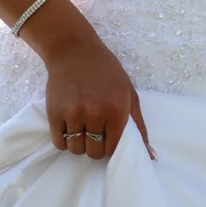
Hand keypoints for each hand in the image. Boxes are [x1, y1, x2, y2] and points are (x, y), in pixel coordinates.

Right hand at [41, 31, 154, 158]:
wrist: (74, 50)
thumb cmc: (106, 71)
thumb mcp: (129, 93)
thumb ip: (139, 126)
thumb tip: (150, 156)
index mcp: (117, 110)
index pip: (113, 148)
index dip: (111, 147)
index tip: (108, 139)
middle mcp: (95, 114)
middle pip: (94, 152)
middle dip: (95, 147)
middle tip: (94, 133)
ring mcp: (73, 114)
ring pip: (76, 149)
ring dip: (79, 144)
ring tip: (82, 129)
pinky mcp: (54, 113)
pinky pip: (59, 143)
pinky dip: (64, 140)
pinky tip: (69, 128)